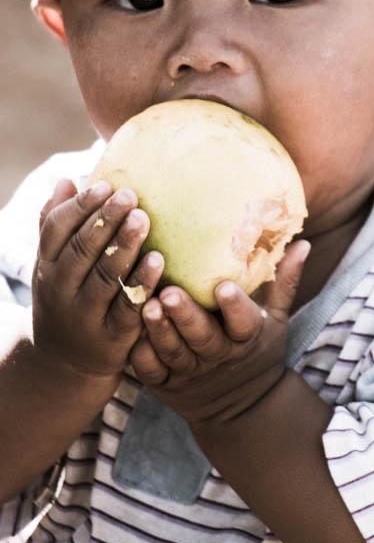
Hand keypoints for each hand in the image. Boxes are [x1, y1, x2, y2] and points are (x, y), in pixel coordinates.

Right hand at [32, 178, 164, 378]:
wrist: (63, 363)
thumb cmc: (67, 295)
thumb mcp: (53, 264)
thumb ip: (57, 224)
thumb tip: (66, 180)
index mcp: (47, 265)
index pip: (56, 231)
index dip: (79, 208)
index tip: (104, 186)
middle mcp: (61, 289)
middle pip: (82, 250)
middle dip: (105, 221)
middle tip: (129, 196)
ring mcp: (85, 314)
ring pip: (105, 276)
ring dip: (124, 246)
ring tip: (143, 218)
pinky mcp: (112, 337)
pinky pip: (128, 307)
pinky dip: (142, 283)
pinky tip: (158, 260)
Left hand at [130, 240, 310, 428]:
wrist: (241, 411)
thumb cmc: (258, 350)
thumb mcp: (277, 320)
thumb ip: (283, 281)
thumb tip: (303, 241)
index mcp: (247, 339)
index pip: (244, 322)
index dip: (234, 307)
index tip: (224, 286)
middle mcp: (219, 357)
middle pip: (202, 338)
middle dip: (186, 316)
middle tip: (170, 292)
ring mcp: (190, 373)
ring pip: (172, 353)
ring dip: (159, 330)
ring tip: (146, 304)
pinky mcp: (165, 385)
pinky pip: (150, 371)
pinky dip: (139, 354)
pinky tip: (128, 330)